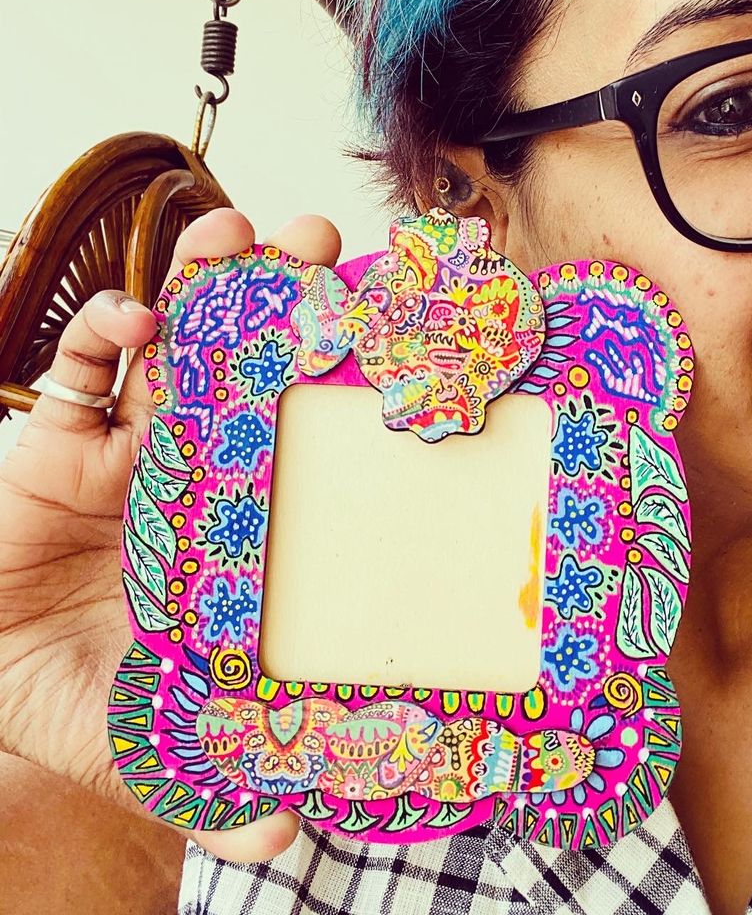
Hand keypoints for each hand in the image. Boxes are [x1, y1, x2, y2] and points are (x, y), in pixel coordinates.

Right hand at [0, 208, 341, 862]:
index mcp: (251, 516)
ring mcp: (136, 441)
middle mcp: (207, 462)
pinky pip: (81, 367)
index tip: (389, 330)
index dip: (344, 378)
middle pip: (254, 359)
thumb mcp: (170, 742)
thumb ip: (229, 781)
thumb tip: (294, 837)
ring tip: (236, 239)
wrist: (0, 687)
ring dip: (205, 282)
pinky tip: (127, 325)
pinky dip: (102, 336)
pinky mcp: (61, 438)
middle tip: (323, 247)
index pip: (308, 429)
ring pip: (177, 340)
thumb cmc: (99, 699)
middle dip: (285, 294)